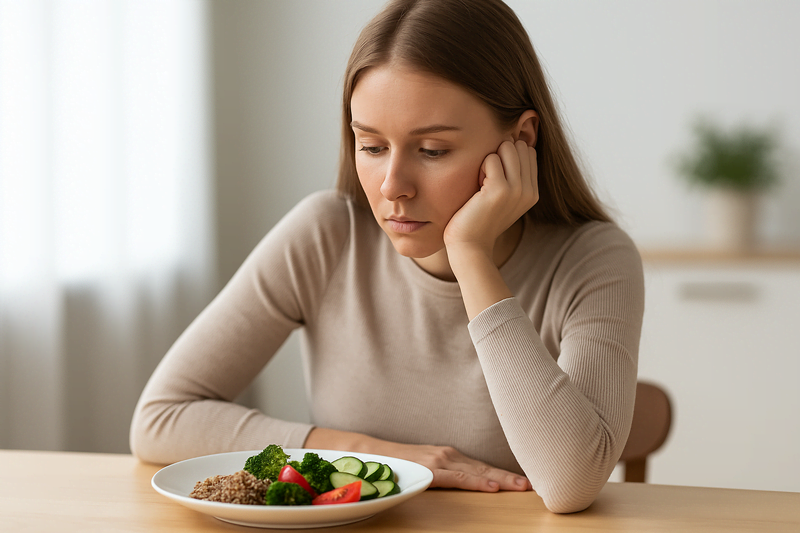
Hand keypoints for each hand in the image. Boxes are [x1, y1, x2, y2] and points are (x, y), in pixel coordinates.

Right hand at [304, 428, 529, 491]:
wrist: (372, 455)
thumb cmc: (401, 464)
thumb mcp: (430, 468)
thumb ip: (450, 473)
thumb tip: (473, 483)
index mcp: (452, 455)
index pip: (485, 467)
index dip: (506, 474)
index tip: (529, 481)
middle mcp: (450, 454)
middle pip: (487, 468)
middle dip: (511, 478)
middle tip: (536, 485)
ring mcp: (441, 460)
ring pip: (478, 472)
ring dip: (502, 480)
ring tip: (522, 487)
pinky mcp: (431, 469)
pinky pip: (458, 478)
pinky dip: (477, 481)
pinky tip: (491, 486)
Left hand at [443, 139, 537, 257]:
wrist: (469, 245)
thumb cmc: (479, 219)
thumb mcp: (503, 198)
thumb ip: (513, 176)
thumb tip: (512, 143)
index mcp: (533, 193)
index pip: (528, 151)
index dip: (508, 155)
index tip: (495, 175)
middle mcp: (529, 191)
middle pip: (520, 146)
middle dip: (500, 153)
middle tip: (486, 177)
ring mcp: (517, 190)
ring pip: (507, 147)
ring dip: (490, 158)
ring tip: (482, 180)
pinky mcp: (500, 189)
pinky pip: (491, 158)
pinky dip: (481, 166)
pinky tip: (476, 184)